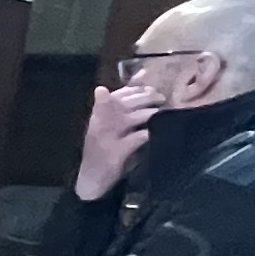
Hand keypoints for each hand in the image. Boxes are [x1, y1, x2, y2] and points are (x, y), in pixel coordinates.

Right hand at [75, 82, 156, 201]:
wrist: (90, 182)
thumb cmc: (103, 151)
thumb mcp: (110, 123)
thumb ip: (126, 100)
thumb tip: (143, 74)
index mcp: (98, 114)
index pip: (119, 93)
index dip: (137, 89)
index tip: (152, 89)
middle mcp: (100, 122)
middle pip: (128, 102)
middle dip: (148, 98)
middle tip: (162, 100)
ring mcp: (107, 137)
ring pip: (134, 117)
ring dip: (151, 114)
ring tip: (164, 114)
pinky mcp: (115, 152)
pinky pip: (136, 138)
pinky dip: (148, 134)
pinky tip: (157, 134)